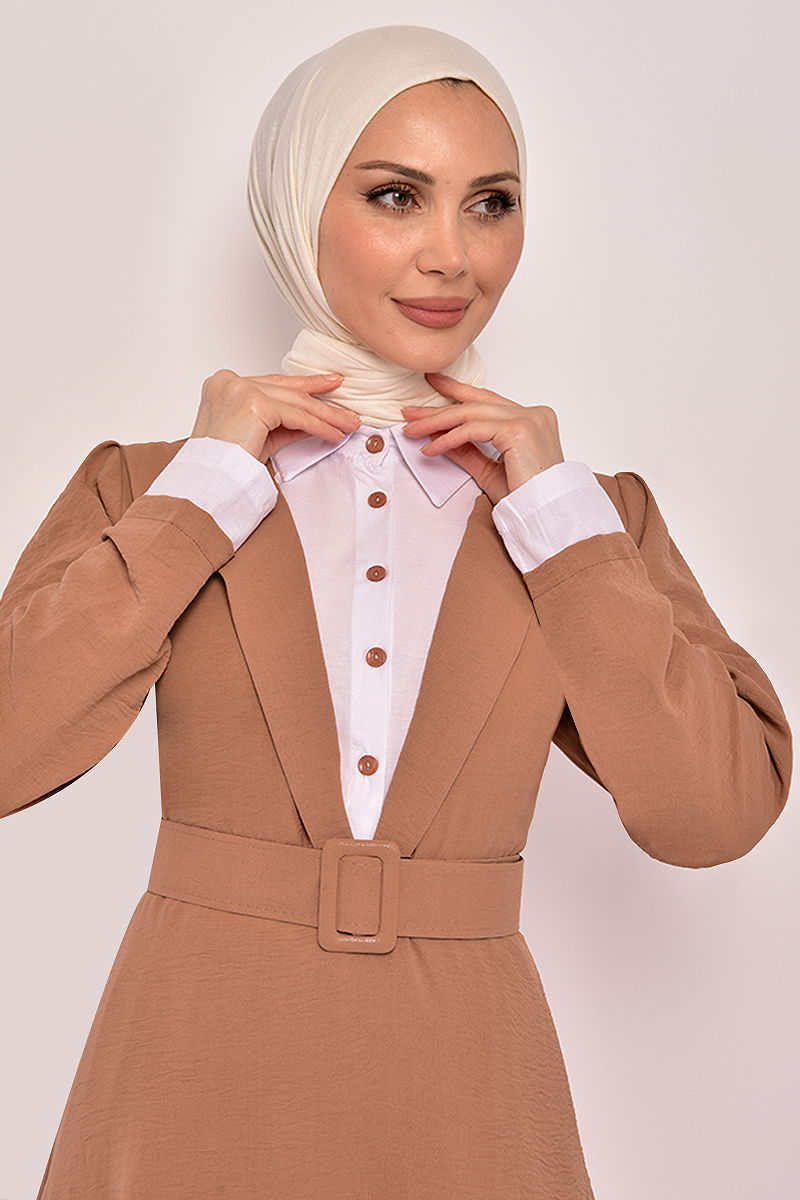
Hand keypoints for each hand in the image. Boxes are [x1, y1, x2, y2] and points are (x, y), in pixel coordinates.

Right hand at [191, 369, 360, 462]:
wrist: (209, 480)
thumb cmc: (226, 464)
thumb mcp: (259, 436)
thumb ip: (283, 423)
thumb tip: (313, 420)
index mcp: (224, 384)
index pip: (273, 383)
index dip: (304, 385)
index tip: (328, 384)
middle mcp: (231, 381)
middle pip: (287, 391)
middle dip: (322, 402)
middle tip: (347, 408)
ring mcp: (241, 389)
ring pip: (295, 402)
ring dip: (326, 416)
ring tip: (347, 425)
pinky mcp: (254, 403)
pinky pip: (296, 416)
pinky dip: (318, 426)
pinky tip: (333, 434)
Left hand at [400, 372, 564, 504]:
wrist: (544, 516)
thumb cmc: (525, 498)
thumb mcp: (489, 471)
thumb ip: (468, 451)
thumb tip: (440, 438)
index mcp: (531, 419)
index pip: (487, 400)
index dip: (457, 391)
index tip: (433, 383)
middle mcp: (532, 414)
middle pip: (476, 404)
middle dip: (438, 408)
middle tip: (410, 412)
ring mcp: (528, 420)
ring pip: (471, 414)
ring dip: (436, 422)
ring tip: (412, 431)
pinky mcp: (519, 431)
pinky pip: (473, 430)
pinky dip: (448, 438)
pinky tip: (431, 448)